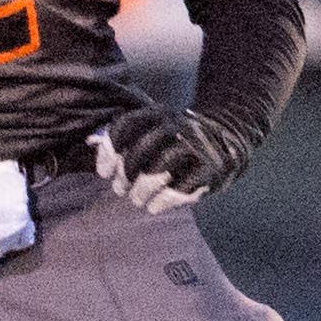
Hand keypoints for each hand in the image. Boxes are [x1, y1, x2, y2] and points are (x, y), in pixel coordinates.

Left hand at [90, 104, 254, 214]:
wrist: (229, 134)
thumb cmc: (179, 138)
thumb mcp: (156, 126)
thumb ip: (128, 135)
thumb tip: (91, 142)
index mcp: (157, 114)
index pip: (125, 127)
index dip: (109, 151)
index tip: (104, 173)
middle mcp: (175, 126)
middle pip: (140, 151)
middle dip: (125, 175)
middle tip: (121, 189)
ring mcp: (194, 146)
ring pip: (158, 170)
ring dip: (142, 190)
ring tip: (138, 200)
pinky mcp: (210, 168)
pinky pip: (181, 187)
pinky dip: (163, 201)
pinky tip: (155, 206)